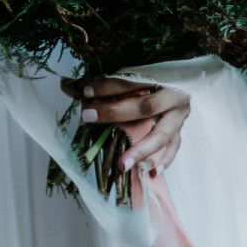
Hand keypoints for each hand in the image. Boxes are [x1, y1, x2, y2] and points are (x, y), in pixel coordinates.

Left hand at [59, 74, 191, 178]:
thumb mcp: (125, 74)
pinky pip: (174, 147)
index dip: (108, 86)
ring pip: (163, 134)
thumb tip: (65, 85)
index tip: (85, 92)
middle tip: (88, 118)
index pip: (131, 80)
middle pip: (145, 106)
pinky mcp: (181, 129)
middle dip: (115, 113)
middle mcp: (173, 94)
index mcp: (160, 74)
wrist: (181, 79)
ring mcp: (179, 113)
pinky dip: (165, 160)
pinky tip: (152, 172)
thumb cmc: (149, 76)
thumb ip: (96, 81)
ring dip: (142, 150)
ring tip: (122, 164)